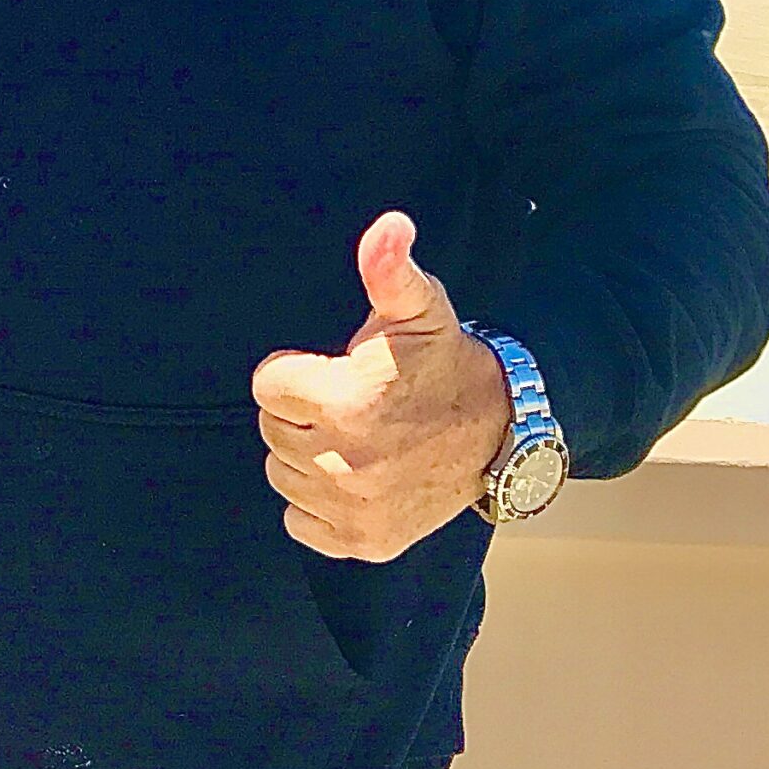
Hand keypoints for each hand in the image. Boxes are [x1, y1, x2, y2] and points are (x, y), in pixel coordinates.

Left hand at [250, 212, 511, 562]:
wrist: (503, 431)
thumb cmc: (446, 363)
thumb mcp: (418, 308)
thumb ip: (388, 269)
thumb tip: (389, 226)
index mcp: (343, 403)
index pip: (266, 386)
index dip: (295, 374)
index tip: (331, 372)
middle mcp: (344, 464)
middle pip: (273, 431)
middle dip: (301, 413)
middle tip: (348, 404)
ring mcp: (353, 509)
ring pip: (283, 475)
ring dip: (307, 457)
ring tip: (354, 438)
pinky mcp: (364, 542)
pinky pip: (301, 524)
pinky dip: (316, 506)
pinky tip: (352, 478)